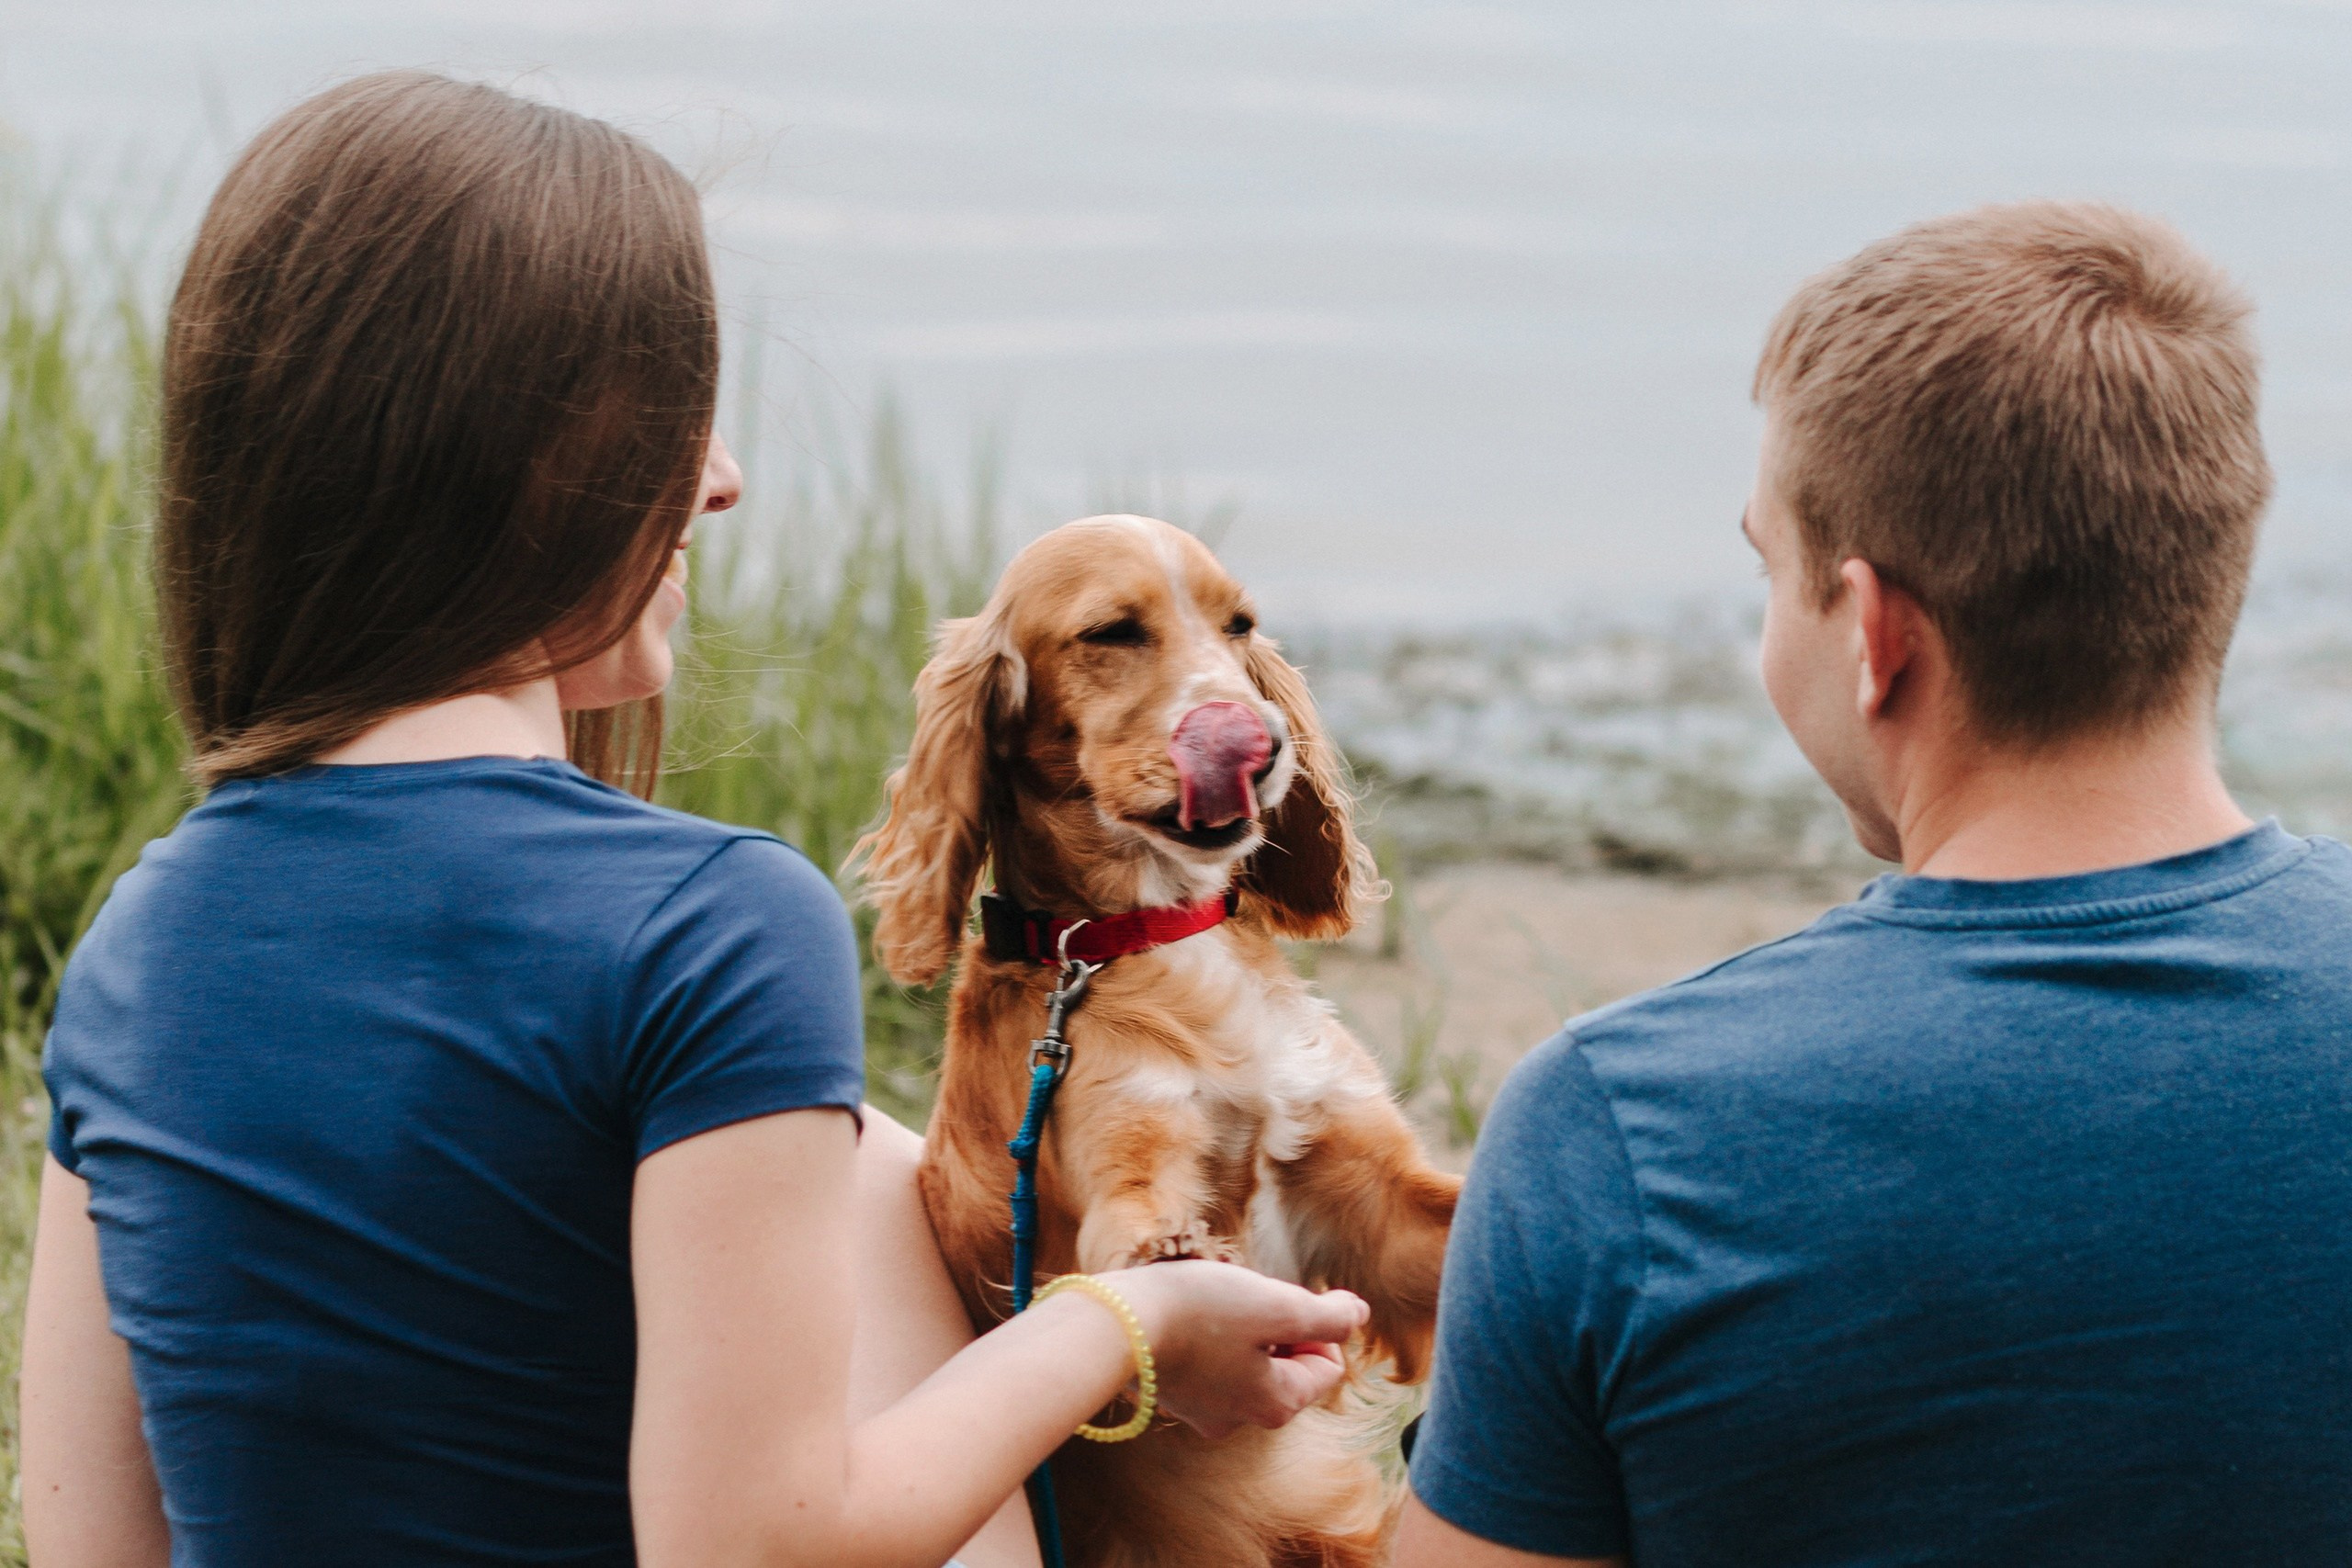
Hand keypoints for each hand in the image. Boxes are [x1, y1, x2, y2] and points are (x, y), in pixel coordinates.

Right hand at [1103, 1261, 1368, 1439]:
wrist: (1116, 1323)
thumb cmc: (1201, 1311)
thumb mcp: (1278, 1305)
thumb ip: (1327, 1316)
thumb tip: (1358, 1314)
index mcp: (1277, 1406)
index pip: (1327, 1363)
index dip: (1313, 1322)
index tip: (1277, 1299)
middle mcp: (1242, 1420)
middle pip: (1286, 1362)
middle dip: (1275, 1325)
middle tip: (1243, 1301)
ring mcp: (1203, 1412)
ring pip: (1248, 1360)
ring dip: (1242, 1328)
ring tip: (1211, 1306)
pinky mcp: (1173, 1394)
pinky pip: (1211, 1362)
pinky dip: (1209, 1337)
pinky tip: (1187, 1317)